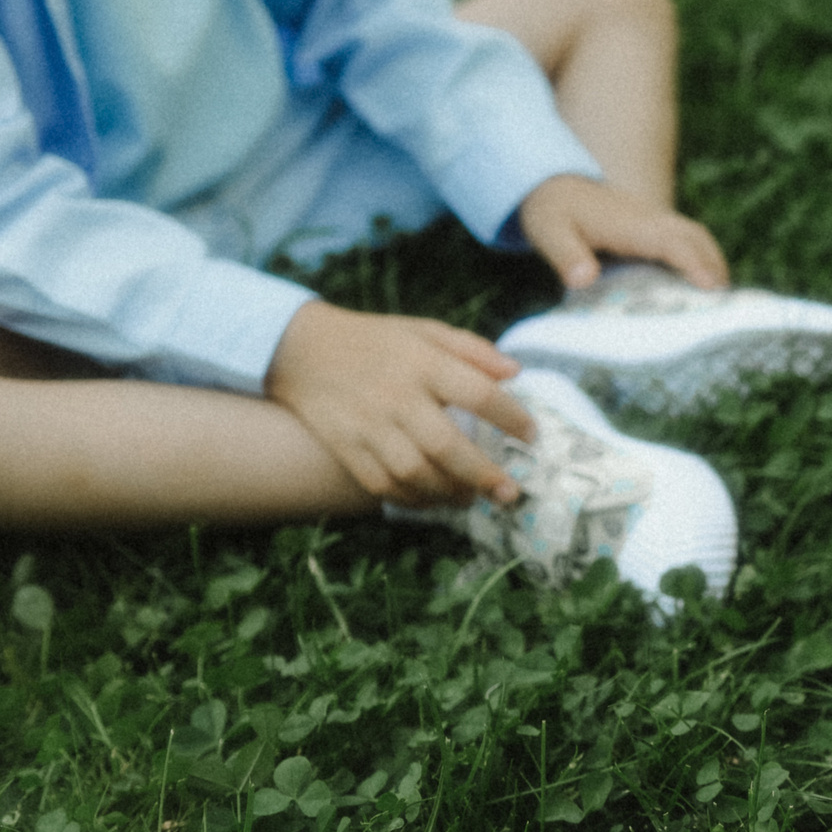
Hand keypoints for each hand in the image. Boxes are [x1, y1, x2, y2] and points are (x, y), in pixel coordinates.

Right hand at [265, 301, 534, 506]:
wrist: (299, 348)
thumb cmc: (375, 341)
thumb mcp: (424, 330)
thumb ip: (472, 350)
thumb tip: (516, 372)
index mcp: (422, 363)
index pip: (477, 393)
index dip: (511, 417)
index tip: (532, 435)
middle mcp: (396, 397)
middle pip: (446, 445)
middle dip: (483, 474)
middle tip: (510, 492)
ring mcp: (368, 426)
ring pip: (414, 472)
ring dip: (449, 493)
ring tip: (473, 499)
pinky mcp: (345, 448)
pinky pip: (382, 485)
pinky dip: (412, 500)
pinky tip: (434, 501)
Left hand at [516, 174, 727, 291]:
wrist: (555, 185)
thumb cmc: (553, 212)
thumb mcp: (548, 233)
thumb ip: (566, 256)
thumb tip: (585, 280)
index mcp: (630, 225)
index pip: (671, 243)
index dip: (694, 265)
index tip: (712, 289)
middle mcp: (651, 219)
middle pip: (696, 239)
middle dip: (715, 268)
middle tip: (728, 307)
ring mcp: (656, 220)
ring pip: (697, 237)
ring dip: (714, 263)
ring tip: (723, 301)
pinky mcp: (656, 226)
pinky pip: (689, 239)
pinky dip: (704, 259)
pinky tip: (704, 286)